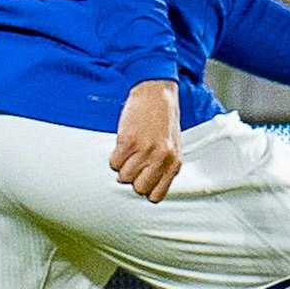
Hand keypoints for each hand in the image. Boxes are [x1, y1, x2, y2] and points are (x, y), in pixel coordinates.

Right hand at [112, 79, 181, 200]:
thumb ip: (164, 167)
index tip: (141, 180)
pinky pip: (114, 162)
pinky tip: (123, 145)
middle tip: (133, 163)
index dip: (145, 190)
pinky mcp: (128, 141)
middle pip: (138, 189)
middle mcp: (161, 158)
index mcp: (174, 162)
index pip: (156, 195)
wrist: (156, 93)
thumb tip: (149, 187)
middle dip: (132, 179)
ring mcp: (145, 150)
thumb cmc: (163, 119)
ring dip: (122, 166)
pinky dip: (114, 157)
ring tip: (129, 151)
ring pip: (124, 177)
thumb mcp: (172, 146)